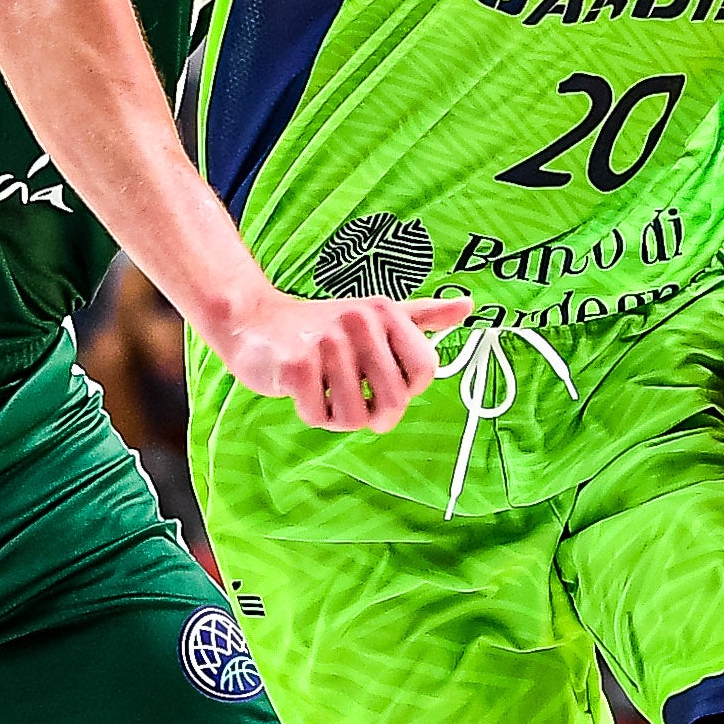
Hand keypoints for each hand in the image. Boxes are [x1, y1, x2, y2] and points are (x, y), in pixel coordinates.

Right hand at [201, 286, 473, 432]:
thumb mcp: (376, 314)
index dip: (408, 390)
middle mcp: (359, 322)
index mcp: (386, 311)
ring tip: (325, 389)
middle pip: (394, 400)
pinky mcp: (296, 367)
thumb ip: (422, 316)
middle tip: (355, 400)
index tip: (385, 383)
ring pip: (355, 417)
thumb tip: (468, 306)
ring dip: (339, 415)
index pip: (425, 371)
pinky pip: (320, 416)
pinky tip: (303, 390)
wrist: (255, 322)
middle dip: (375, 414)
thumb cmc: (322, 326)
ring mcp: (326, 343)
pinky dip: (312, 413)